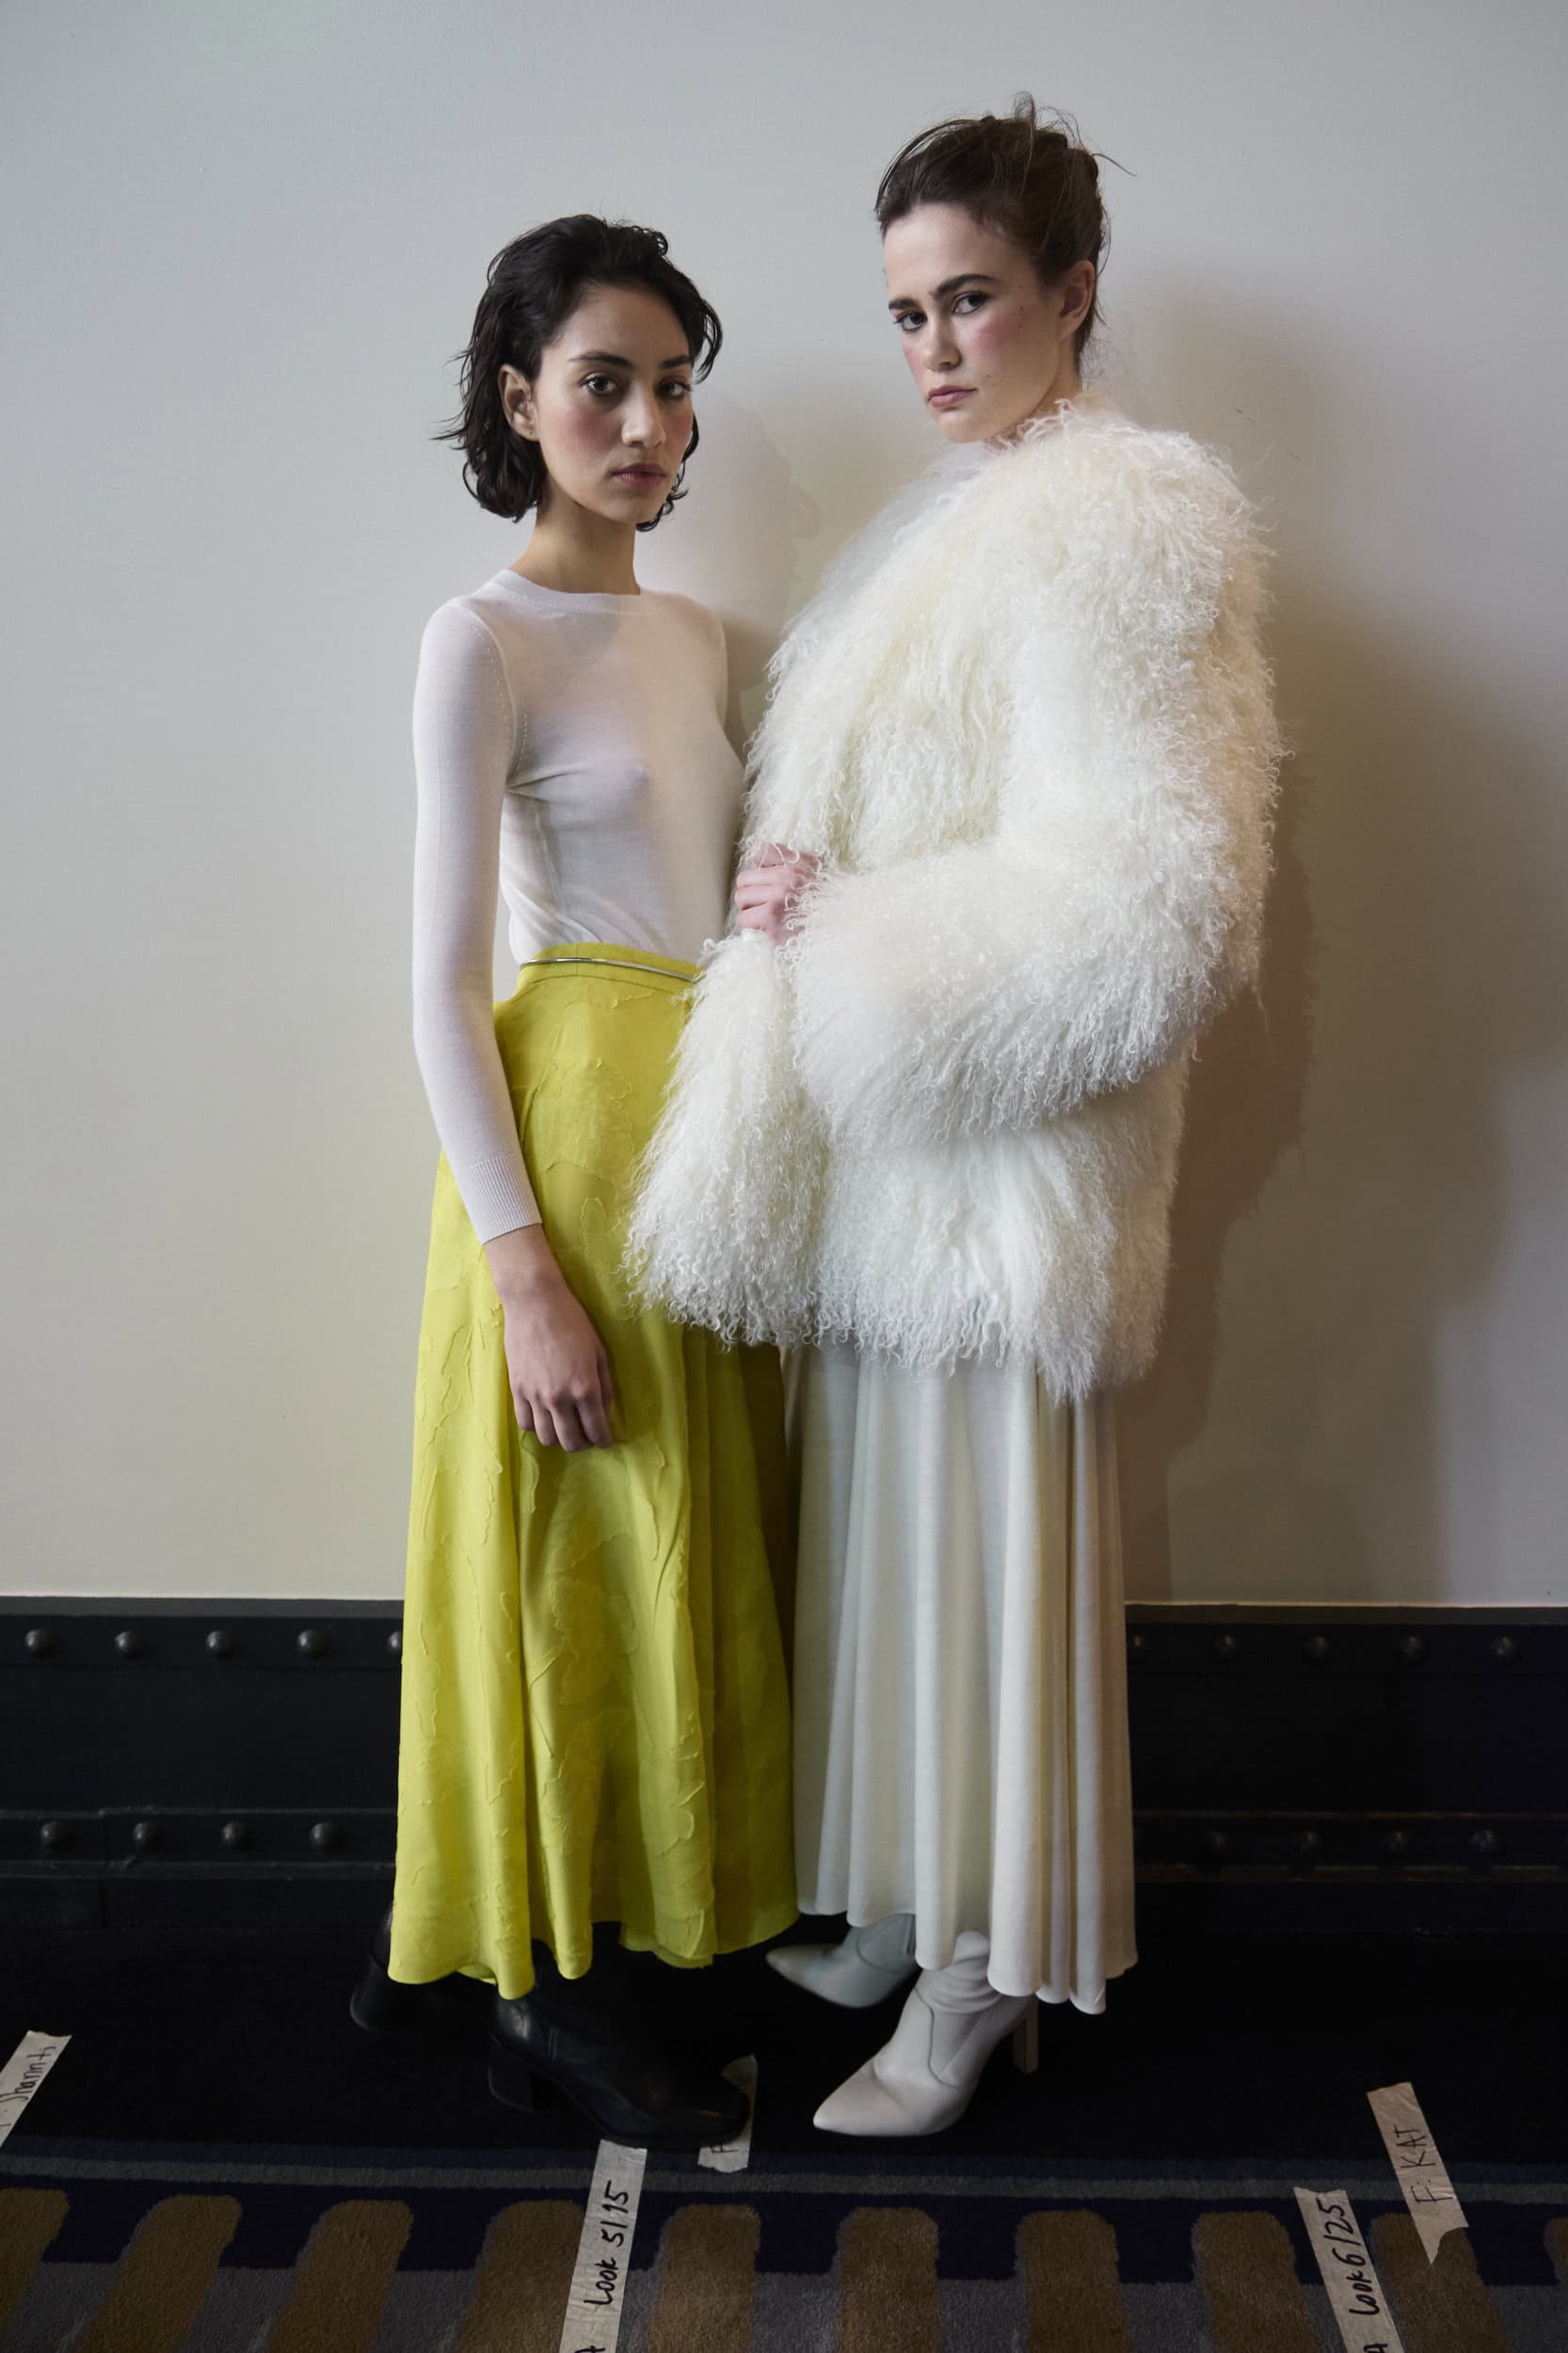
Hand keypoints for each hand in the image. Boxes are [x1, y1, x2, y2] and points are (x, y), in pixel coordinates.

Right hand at [483, 1226, 615, 1450]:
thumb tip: (604, 1410)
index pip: (596, 1429)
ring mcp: (535, 1396)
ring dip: (559, 1438)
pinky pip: (524, 1423)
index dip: (603, 1440)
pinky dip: (536, 1426)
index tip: (605, 1440)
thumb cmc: (572, 1321)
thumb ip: (604, 1384)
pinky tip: (544, 1417)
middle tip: (587, 1436)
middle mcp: (560, 1398)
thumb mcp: (598, 1351)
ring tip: (565, 1427)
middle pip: (570, 1442)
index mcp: (585, 1388)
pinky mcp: (517, 1390)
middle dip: (583, 1444)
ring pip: (546, 1437)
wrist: (535, 1303)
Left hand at [735, 842, 820, 947]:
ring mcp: (779, 894)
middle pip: (745, 878)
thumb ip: (795, 867)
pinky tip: (765, 928)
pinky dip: (751, 925)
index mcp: (801, 862)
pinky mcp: (771, 914)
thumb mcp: (819, 879)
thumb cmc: (826, 912)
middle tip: (763, 905)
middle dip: (750, 894)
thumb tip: (759, 865)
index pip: (764, 851)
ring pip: (742, 897)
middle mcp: (789, 874)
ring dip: (749, 910)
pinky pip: (744, 917)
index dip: (759, 870)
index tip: (766, 884)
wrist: (839, 933)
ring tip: (764, 917)